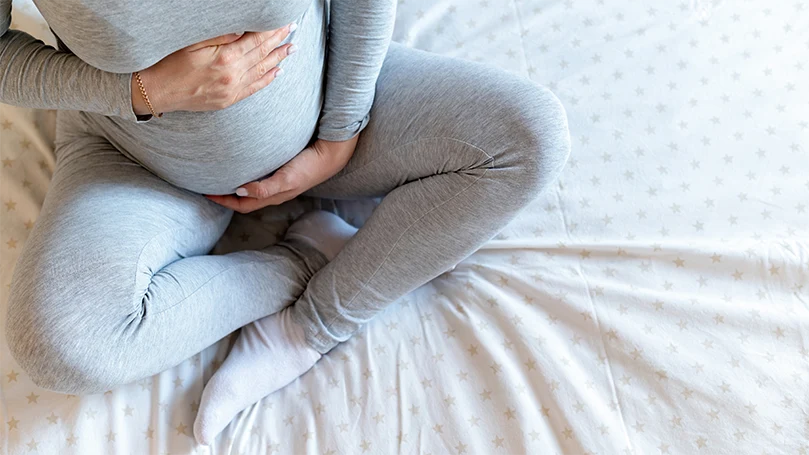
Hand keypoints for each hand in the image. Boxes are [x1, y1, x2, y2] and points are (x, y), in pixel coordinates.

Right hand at [130, 23, 298, 114]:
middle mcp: (233, 76)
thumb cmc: (170, 61)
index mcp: (226, 58)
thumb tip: (244, 29)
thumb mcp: (193, 42)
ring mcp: (232, 90)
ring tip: (292, 49)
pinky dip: (267, 79)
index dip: (273, 31)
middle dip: (280, 41)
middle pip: (263, 55)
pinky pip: (254, 89)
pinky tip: (277, 71)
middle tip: (293, 30)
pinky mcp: (228, 100)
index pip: (257, 41)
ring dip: (279, 59)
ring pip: (262, 72)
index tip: (285, 23)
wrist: (157, 91)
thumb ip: (221, 35)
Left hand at [205, 135, 358, 212]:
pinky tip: (243, 164)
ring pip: (251, 188)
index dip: (223, 201)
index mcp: (273, 196)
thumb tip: (239, 191)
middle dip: (226, 196)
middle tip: (208, 186)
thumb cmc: (310, 167)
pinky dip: (247, 175)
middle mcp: (274, 191)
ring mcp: (278, 180)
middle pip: (244, 199)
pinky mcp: (282, 169)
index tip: (206, 193)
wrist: (332, 154)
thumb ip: (265, 188)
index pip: (242, 205)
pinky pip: (259, 176)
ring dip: (235, 186)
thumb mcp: (287, 179)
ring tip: (221, 177)